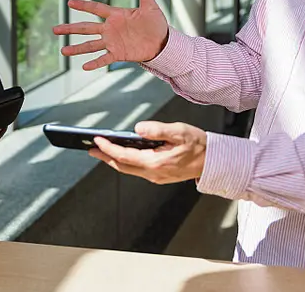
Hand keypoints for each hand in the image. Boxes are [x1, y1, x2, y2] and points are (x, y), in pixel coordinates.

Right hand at [53, 0, 168, 69]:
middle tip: (55, 29)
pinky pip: (104, 58)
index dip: (83, 5)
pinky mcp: (118, 54)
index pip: (96, 8)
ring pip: (91, 45)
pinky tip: (84, 66)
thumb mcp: (150, 6)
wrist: (162, 42)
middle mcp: (110, 29)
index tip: (69, 2)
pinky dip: (95, 62)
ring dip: (77, 48)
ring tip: (63, 51)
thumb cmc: (155, 23)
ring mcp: (113, 42)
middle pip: (86, 28)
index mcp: (116, 15)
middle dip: (70, 28)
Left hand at [88, 121, 206, 183]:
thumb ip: (158, 129)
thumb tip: (138, 128)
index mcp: (155, 163)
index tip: (97, 139)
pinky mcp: (159, 175)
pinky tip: (123, 153)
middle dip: (105, 157)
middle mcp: (153, 173)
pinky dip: (126, 161)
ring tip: (102, 149)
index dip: (108, 148)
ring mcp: (156, 176)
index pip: (124, 156)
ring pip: (129, 169)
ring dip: (114, 160)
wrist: (213, 161)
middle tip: (91, 148)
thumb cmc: (198, 145)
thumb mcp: (179, 131)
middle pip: (122, 166)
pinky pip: (137, 169)